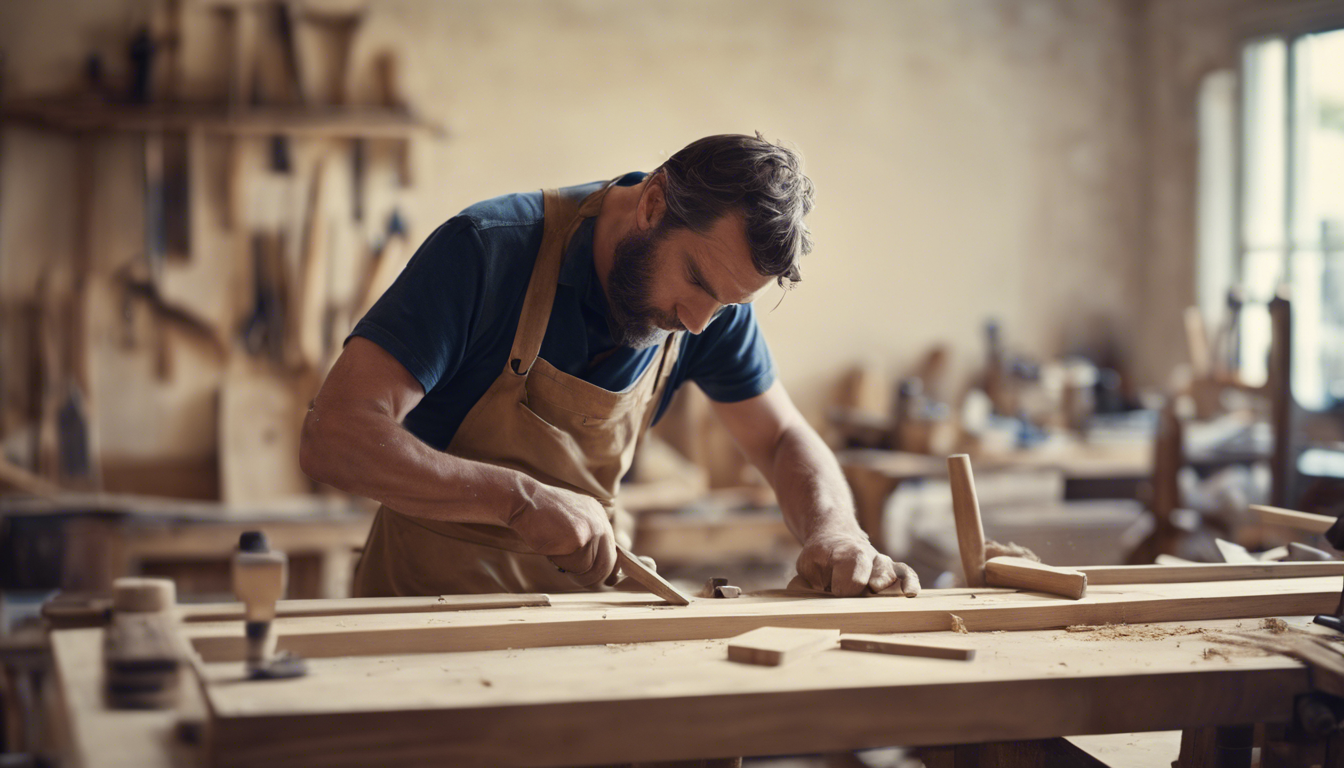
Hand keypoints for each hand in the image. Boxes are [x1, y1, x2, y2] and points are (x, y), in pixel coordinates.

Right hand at [509, 484, 616, 587]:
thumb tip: (593, 566)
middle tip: (579, 581)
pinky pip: (578, 565)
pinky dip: (564, 564)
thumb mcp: (569, 521)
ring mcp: (592, 529)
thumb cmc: (539, 515)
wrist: (524, 500)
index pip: (611, 550)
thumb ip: (584, 536)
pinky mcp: (580, 537)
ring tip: (559, 559)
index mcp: (599, 515)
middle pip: (607, 562)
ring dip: (574, 570)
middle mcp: (600, 521)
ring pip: (591, 567)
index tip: (601, 580)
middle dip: (593, 578)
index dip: (606, 569)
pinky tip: (553, 552)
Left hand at [795, 529, 919, 596]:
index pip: (850, 576)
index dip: (843, 589)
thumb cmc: (819, 557)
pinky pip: (906, 573)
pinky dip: (911, 582)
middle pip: (876, 571)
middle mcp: (867, 555)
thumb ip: (815, 580)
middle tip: (871, 590)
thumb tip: (826, 597)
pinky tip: (912, 594)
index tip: (833, 592)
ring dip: (896, 583)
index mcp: (844, 554)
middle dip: (876, 585)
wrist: (833, 537)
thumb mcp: (808, 565)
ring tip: (905, 593)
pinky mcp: (892, 569)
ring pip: (893, 571)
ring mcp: (881, 562)